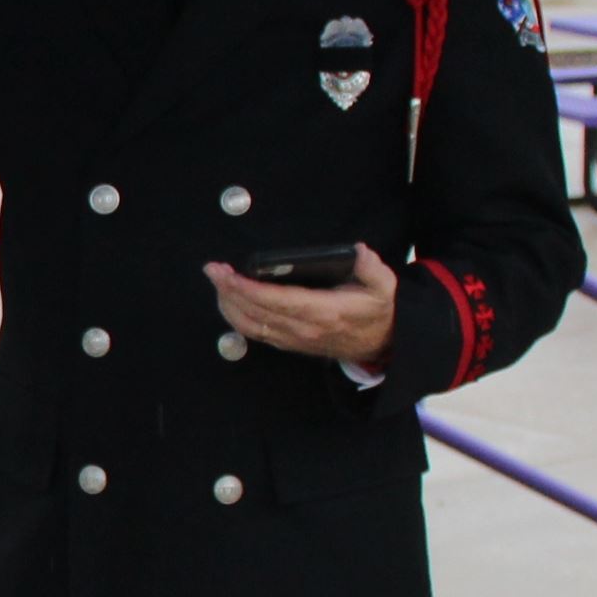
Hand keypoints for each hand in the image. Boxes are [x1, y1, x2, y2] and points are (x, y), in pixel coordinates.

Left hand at [204, 244, 398, 366]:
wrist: (381, 345)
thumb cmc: (377, 311)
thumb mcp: (384, 287)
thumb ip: (372, 268)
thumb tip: (359, 251)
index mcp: (324, 312)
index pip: (277, 301)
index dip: (249, 289)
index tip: (229, 275)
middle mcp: (303, 328)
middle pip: (256, 312)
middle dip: (229, 290)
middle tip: (212, 270)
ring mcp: (293, 338)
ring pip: (249, 325)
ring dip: (227, 303)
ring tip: (216, 281)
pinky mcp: (288, 343)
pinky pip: (254, 333)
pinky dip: (235, 317)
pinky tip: (226, 299)